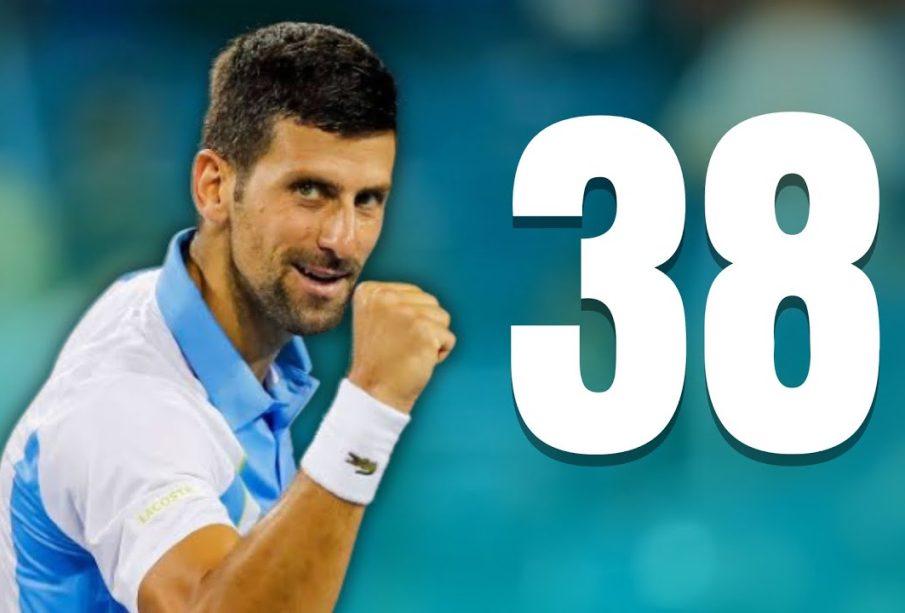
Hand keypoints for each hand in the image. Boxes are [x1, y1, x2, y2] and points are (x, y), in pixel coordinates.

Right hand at [347, 282, 454, 413]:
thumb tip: (425, 298)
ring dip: (433, 339)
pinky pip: (449, 338)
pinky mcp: (424, 330)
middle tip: (401, 347)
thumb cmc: (380, 360)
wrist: (374, 393)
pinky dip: (440, 354)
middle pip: (430, 302)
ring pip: (442, 317)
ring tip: (409, 353)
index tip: (390, 337)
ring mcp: (405, 313)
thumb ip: (395, 301)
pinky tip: (418, 361)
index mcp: (370, 292)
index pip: (414, 293)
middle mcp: (386, 297)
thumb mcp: (377, 319)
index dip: (410, 319)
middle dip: (424, 326)